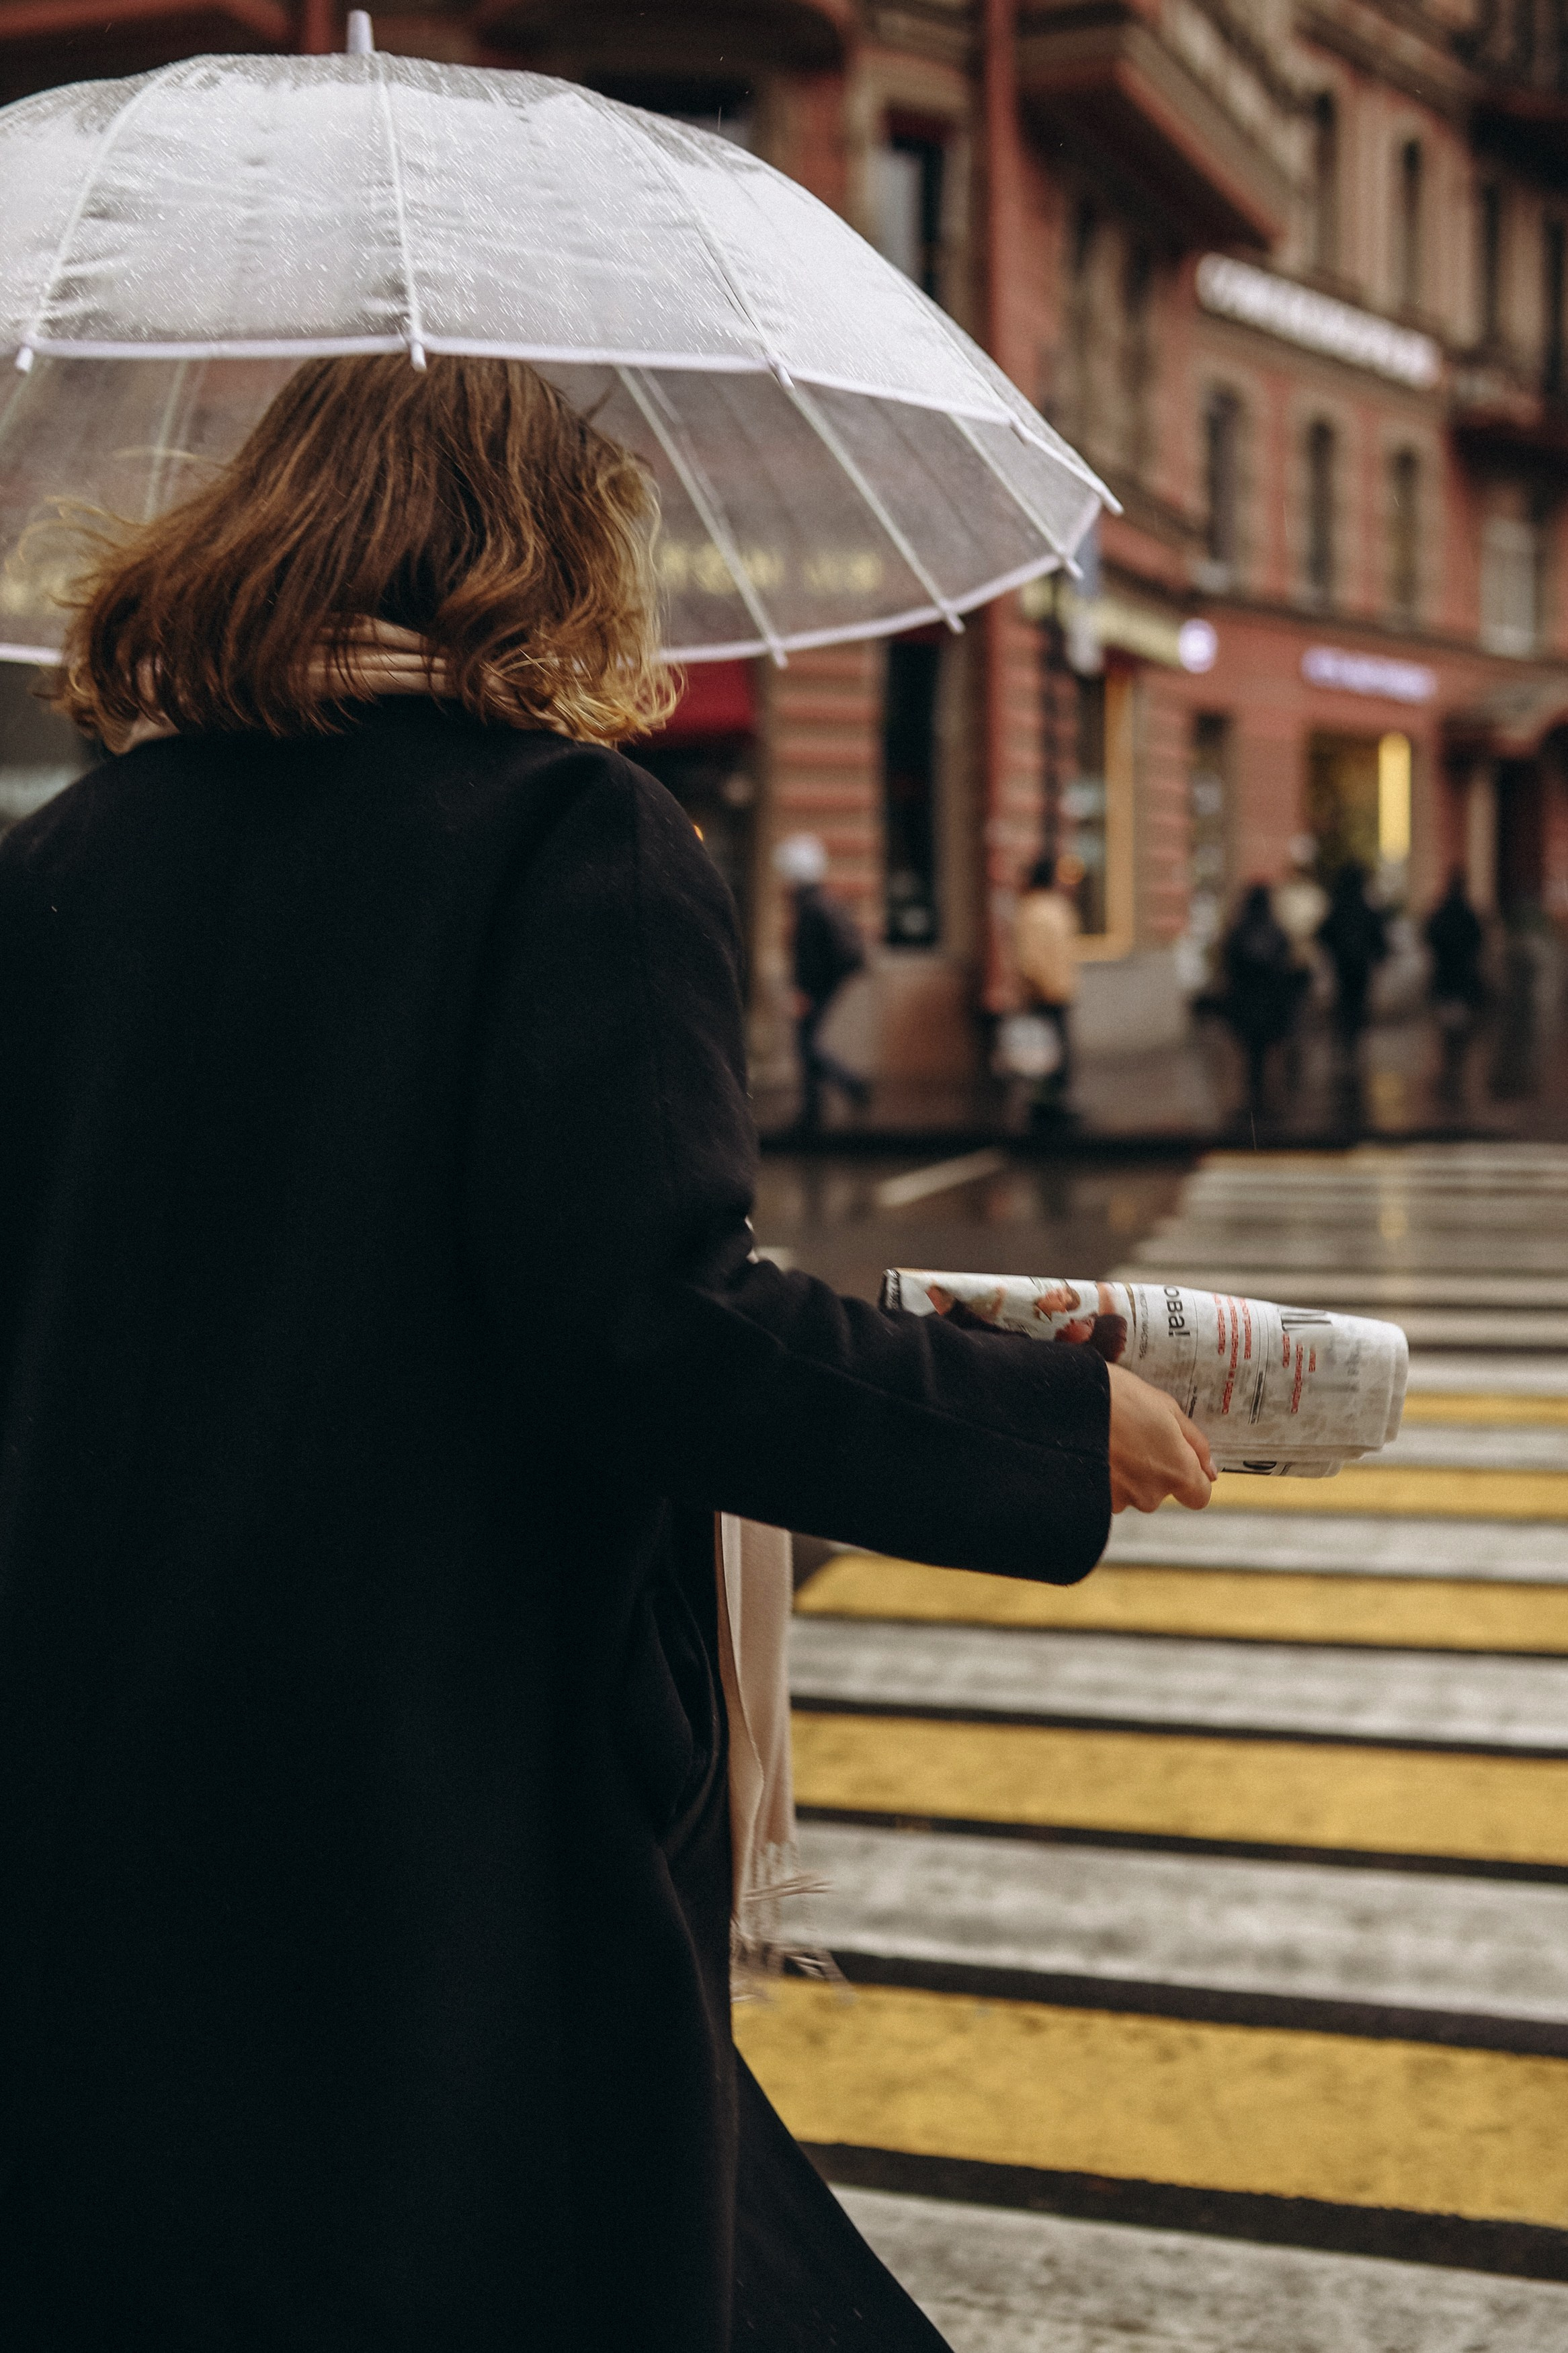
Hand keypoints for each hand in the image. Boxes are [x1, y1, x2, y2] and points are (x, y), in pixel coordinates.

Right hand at [1106, 1364, 1215, 1513]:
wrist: (1064, 1402)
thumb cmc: (1116, 1396)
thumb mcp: (1165, 1406)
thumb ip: (1194, 1442)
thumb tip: (1211, 1469)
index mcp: (1178, 1471)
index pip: (1198, 1496)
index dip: (1190, 1478)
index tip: (1176, 1458)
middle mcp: (1152, 1494)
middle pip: (1160, 1491)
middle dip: (1150, 1468)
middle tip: (1133, 1434)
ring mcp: (1120, 1500)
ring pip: (1130, 1491)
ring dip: (1124, 1471)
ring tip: (1109, 1438)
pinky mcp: (1093, 1502)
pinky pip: (1106, 1492)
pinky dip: (1102, 1476)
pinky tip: (1095, 1449)